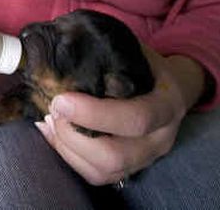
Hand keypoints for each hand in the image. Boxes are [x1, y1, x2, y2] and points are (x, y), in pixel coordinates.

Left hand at [35, 46, 205, 184]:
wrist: (170, 90)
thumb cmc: (147, 67)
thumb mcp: (136, 52)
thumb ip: (107, 53)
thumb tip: (60, 44)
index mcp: (166, 105)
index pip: (135, 119)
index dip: (93, 114)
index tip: (60, 100)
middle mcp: (159, 139)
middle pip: (114, 156)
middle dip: (72, 136)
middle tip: (53, 109)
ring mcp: (144, 158)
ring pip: (101, 171)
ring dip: (66, 147)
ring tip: (49, 120)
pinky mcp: (128, 168)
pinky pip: (95, 175)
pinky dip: (67, 156)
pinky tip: (53, 133)